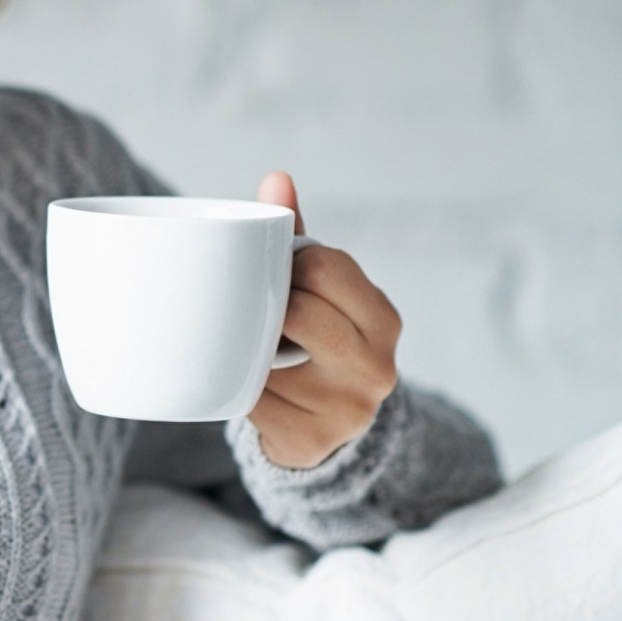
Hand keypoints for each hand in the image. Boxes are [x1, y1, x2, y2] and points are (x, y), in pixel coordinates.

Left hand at [252, 172, 401, 469]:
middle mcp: (378, 367)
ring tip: (254, 345)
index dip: (289, 265)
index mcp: (384, 320)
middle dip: (270, 305)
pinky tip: (245, 380)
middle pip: (300, 309)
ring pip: (268, 354)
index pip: (327, 267)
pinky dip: (236, 384)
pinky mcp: (309, 441)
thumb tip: (276, 178)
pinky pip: (250, 397)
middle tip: (260, 312)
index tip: (279, 275)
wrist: (325, 432)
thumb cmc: (316, 342)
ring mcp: (347, 410)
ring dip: (249, 345)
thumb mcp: (320, 293)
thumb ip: (296, 239)